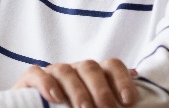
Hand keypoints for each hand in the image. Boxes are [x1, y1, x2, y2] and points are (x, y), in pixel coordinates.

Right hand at [12, 58, 137, 107]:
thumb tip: (139, 106)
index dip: (122, 80)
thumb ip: (110, 104)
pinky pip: (37, 73)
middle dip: (101, 90)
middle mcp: (75, 71)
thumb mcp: (96, 107)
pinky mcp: (29, 81)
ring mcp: (52, 73)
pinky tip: (55, 98)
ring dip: (77, 90)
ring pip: (65, 70)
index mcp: (95, 77)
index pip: (112, 66)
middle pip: (90, 67)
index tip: (129, 101)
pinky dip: (46, 84)